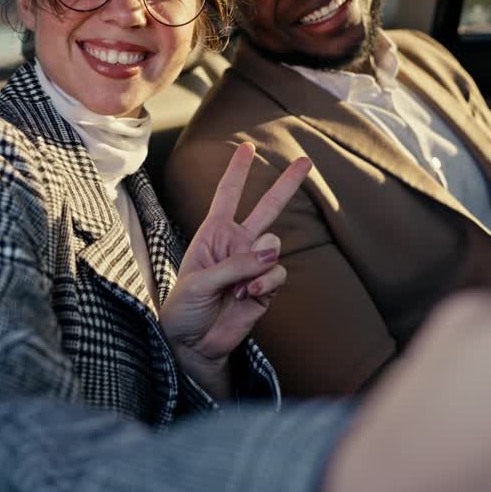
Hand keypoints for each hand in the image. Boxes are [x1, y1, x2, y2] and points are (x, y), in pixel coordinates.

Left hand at [161, 143, 311, 396]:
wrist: (192, 344)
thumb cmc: (184, 308)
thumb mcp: (199, 282)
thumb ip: (236, 264)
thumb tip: (273, 251)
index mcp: (213, 234)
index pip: (227, 195)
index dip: (237, 171)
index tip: (247, 146)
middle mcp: (237, 244)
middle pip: (267, 207)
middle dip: (287, 184)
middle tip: (306, 161)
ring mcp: (254, 264)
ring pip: (274, 245)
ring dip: (258, 264)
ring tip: (239, 287)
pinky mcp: (266, 287)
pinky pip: (278, 272)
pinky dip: (265, 282)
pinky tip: (248, 296)